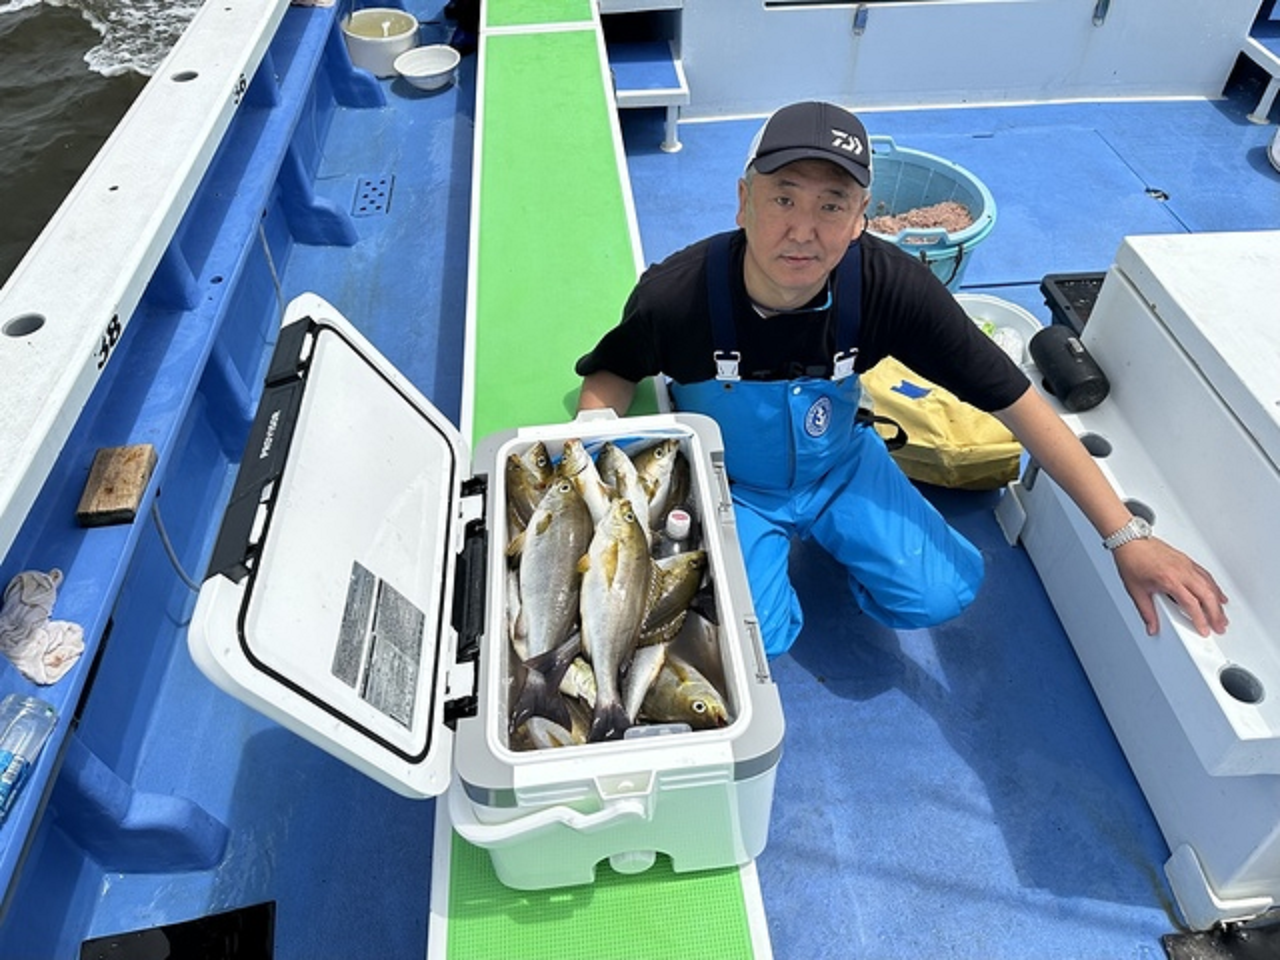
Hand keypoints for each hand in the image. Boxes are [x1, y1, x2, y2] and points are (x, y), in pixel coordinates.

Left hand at [1111, 537, 1228, 637]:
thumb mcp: (1136, 591)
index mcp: (1169, 580)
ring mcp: (1186, 565)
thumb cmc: (1131, 560)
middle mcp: (1181, 572)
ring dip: (1218, 602)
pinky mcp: (1187, 560)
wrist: (1130, 540)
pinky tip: (1218, 595)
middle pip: (1206, 595)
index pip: (1191, 604)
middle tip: (1219, 627)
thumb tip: (1152, 627)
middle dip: (1216, 614)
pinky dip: (1214, 587)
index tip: (1204, 630)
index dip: (1200, 620)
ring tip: (1221, 616)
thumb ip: (1147, 612)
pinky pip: (1206, 575)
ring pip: (1209, 585)